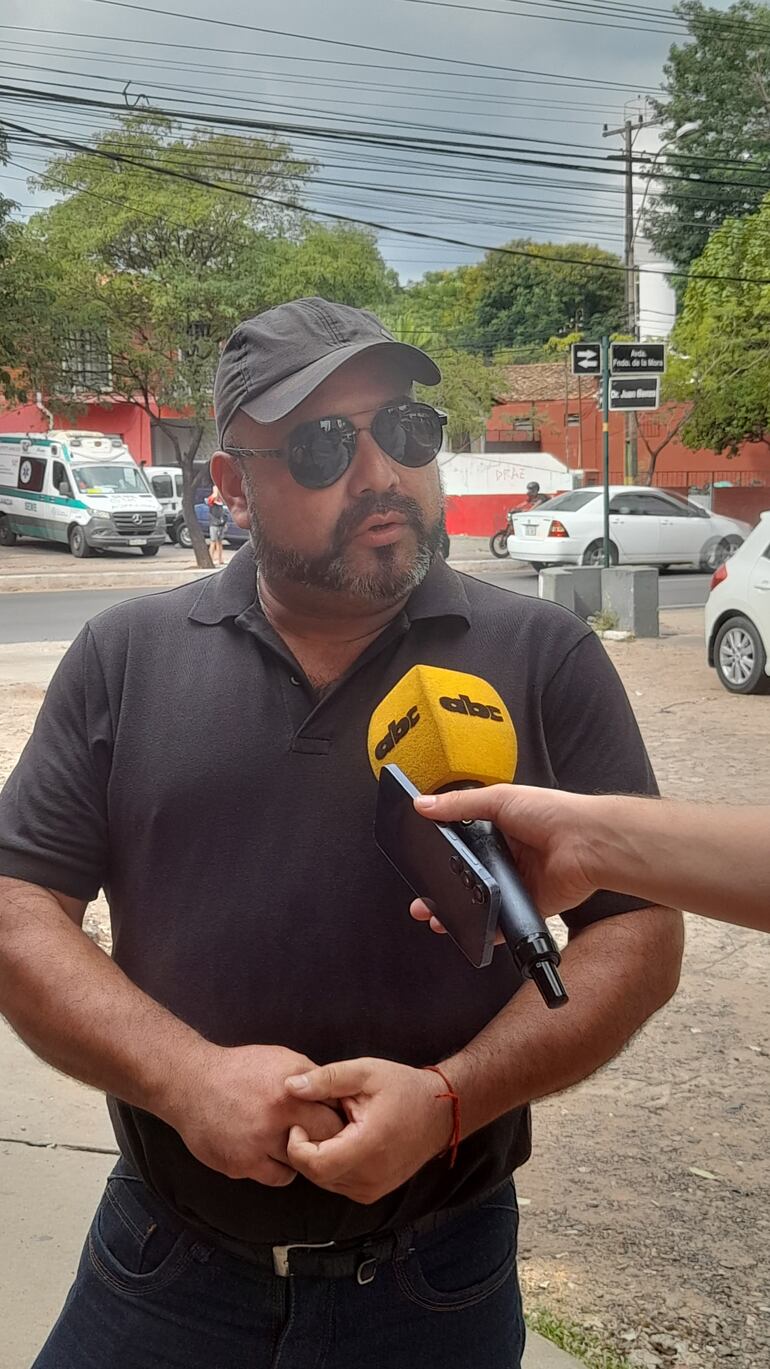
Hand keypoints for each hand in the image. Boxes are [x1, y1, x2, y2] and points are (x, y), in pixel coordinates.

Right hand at [160, 1043, 344, 1186]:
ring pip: (301, 1163)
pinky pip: (278, 1177)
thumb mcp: (282, 1059)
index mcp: (291, 1090)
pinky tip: (274, 1153)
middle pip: (323, 1141)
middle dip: (327, 1140)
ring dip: (303, 1156)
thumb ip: (312, 1078)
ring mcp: (258, 1144)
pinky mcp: (241, 1164)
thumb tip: (340, 1096)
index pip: (335, 1113)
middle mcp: (277, 1117)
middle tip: (324, 1138)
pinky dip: (281, 1168)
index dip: (339, 1118)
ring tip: (295, 1142)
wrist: (191, 1083)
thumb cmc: (240, 1069)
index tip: (339, 1121)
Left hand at [284, 1058, 453, 1204]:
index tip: (300, 1123)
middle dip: (305, 1149)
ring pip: (325, 1181)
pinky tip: (341, 1141)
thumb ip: (326, 1079)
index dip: (296, 1145)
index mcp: (368, 1147)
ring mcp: (373, 1189)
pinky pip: (339, 1183)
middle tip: (313, 1121)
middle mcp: (370, 1176)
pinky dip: (332, 1165)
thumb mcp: (365, 1072)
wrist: (439, 1113)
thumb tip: (290, 1086)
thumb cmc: (403, 1089)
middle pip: (316, 1174)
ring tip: (332, 1128)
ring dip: (318, 1157)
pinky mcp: (373, 1192)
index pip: (314, 1164)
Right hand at [410, 785, 600, 934]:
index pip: (461, 842)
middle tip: (421, 900)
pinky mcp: (528, 905)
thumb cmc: (553, 813)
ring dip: (458, 911)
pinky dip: (486, 929)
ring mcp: (516, 882)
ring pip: (480, 901)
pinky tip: (468, 932)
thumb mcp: (499, 799)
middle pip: (467, 875)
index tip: (420, 861)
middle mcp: (506, 856)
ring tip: (436, 919)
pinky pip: (502, 921)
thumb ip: (459, 805)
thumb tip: (423, 804)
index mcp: (499, 828)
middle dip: (442, 889)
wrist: (587, 843)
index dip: (440, 853)